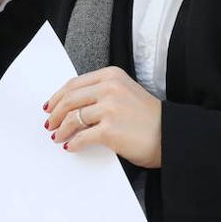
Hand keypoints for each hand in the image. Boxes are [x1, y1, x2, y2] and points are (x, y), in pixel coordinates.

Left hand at [44, 67, 162, 167]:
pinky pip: (82, 137)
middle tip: (50, 124)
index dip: (58, 97)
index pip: (74, 84)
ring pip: (73, 118)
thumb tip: (72, 106)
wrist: (170, 135)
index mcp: (112, 75)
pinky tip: (71, 146)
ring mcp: (110, 109)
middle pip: (70, 100)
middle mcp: (109, 88)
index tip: (50, 106)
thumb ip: (101, 92)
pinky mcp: (110, 130)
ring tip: (58, 137)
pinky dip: (73, 143)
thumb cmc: (149, 118)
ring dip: (61, 129)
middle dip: (56, 114)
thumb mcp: (125, 92)